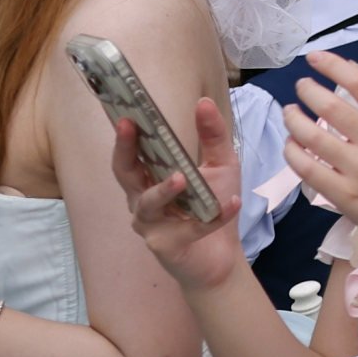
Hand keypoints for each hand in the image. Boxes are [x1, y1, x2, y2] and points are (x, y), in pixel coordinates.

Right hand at [117, 94, 254, 294]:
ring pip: (150, 204)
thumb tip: (203, 102)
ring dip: (165, 190)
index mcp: (149, 179)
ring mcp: (151, 225)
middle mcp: (142, 201)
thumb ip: (212, 136)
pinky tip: (233, 203)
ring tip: (182, 177)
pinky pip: (190, 228)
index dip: (124, 135)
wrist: (222, 254)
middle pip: (125, 174)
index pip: (130, 154)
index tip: (124, 112)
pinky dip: (214, 216)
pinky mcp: (168, 246)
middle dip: (125, 150)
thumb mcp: (220, 164)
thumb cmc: (212, 203)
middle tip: (130, 128)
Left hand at [285, 53, 357, 261]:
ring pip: (312, 135)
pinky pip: (306, 167)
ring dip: (293, 119)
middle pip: (331, 105)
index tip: (314, 57)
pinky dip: (292, 152)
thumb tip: (349, 82)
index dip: (333, 65)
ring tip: (289, 113)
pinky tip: (290, 145)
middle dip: (307, 90)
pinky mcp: (342, 194)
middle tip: (300, 87)